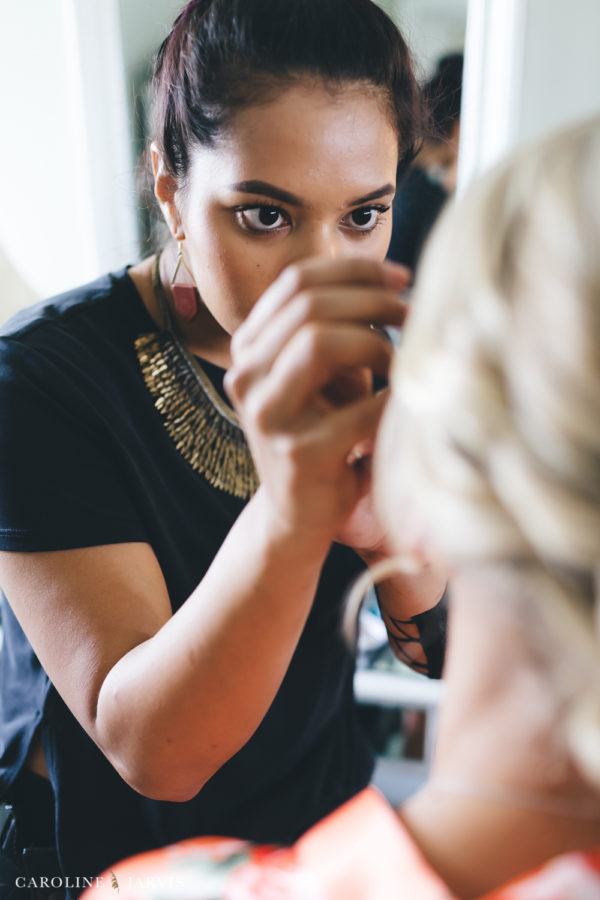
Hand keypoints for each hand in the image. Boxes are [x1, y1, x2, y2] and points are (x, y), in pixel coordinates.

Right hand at [225, 257, 409, 550]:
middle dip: (373, 301)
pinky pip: (356, 410)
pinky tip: (404, 408)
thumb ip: (341, 325)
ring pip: (319, 342)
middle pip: (309, 305)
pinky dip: (391, 402)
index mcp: (249, 346)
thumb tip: (396, 281)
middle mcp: (244, 374)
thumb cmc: (325, 429)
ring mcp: (265, 414)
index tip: (401, 278)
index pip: (297, 281)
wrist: (300, 511)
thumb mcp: (326, 370)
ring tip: (399, 363)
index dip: (354, 270)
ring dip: (375, 344)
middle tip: (413, 314)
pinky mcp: (296, 453)